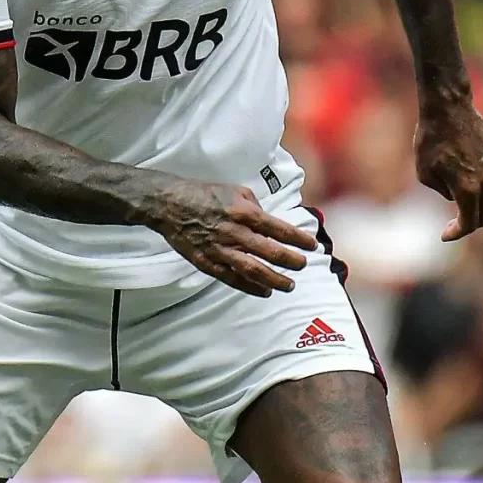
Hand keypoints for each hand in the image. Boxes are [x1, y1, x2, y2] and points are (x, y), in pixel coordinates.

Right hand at [150, 181, 313, 295]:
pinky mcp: (207, 262)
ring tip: (289, 285)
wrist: (170, 204)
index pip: (279, 229)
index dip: (298, 239)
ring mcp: (220, 249)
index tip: (311, 245)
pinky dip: (250, 287)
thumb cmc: (204, 194)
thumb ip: (256, 207)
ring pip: (253, 270)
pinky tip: (264, 291)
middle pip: (270, 251)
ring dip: (274, 279)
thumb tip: (269, 223)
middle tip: (302, 265)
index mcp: (244, 212)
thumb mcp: (236, 191)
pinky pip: (232, 278)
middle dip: (291, 261)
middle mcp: (235, 232)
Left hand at [416, 92, 482, 240]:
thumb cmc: (430, 140)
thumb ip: (444, 192)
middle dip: (470, 223)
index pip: (468, 224)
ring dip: (479, 200)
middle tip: (455, 224)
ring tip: (460, 192)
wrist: (446, 107)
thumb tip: (456, 196)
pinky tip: (481, 178)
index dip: (456, 233)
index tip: (445, 234)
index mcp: (466, 190)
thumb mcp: (425, 174)